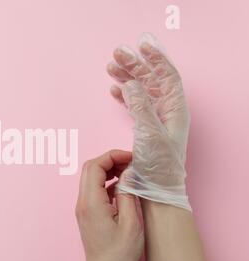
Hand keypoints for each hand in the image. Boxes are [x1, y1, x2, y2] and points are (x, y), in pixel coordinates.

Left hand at [76, 150, 143, 260]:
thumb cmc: (120, 255)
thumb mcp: (131, 222)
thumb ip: (128, 193)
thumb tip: (129, 172)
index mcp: (91, 203)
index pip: (95, 166)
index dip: (113, 156)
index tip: (131, 157)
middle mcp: (82, 203)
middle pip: (90, 169)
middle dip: (110, 160)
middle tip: (131, 163)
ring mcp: (83, 208)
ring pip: (91, 178)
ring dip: (109, 171)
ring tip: (130, 173)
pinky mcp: (87, 214)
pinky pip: (94, 190)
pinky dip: (107, 183)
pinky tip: (123, 188)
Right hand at [107, 33, 190, 210]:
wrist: (155, 190)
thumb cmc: (159, 167)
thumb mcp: (150, 134)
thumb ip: (141, 106)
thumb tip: (131, 83)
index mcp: (174, 109)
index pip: (167, 75)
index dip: (155, 58)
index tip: (141, 45)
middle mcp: (166, 111)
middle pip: (151, 79)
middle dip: (135, 65)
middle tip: (117, 54)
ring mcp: (155, 119)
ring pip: (141, 90)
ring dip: (126, 77)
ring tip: (111, 67)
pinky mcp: (144, 127)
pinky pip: (134, 104)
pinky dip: (123, 94)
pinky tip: (114, 89)